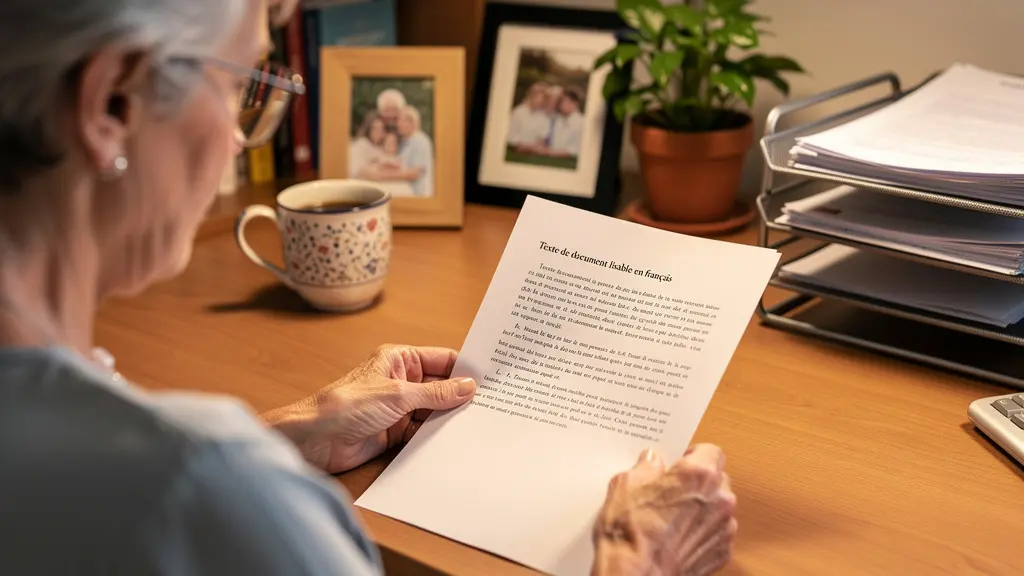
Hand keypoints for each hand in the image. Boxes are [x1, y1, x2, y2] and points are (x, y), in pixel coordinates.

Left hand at [263, 344, 475, 473]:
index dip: (465, 368)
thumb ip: (435, 392)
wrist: (315, 438)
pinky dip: (438, 436)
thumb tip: (467, 386)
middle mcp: (401, 381)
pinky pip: (424, 432)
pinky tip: (456, 440)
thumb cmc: (345, 404)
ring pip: (434, 410)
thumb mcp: (398, 394)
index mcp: (399, 359)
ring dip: (451, 417)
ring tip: (480, 423)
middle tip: (492, 404)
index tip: (490, 378)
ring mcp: (399, 408)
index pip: (442, 359)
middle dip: (461, 395)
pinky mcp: (395, 432)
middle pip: (441, 386)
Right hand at [591, 444, 736, 575]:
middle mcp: (719, 499)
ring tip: (671, 519)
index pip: (710, 451)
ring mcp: (724, 528)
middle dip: (697, 482)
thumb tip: (651, 462)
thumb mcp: (625, 486)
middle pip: (717, 479)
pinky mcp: (722, 553)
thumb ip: (644, 468)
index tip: (678, 461)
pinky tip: (677, 538)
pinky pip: (715, 533)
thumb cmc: (631, 534)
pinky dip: (701, 533)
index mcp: (699, 474)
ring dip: (701, 509)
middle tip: (670, 490)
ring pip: (718, 507)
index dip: (693, 455)